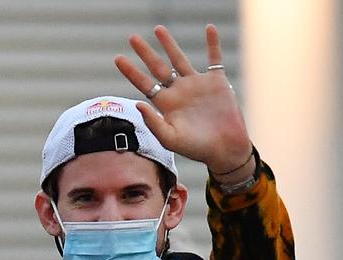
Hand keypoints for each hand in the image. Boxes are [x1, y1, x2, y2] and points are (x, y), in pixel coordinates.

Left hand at [115, 24, 252, 178]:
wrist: (224, 149)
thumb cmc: (196, 148)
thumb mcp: (171, 139)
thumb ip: (153, 123)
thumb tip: (137, 103)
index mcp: (166, 105)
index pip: (144, 84)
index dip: (131, 72)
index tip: (118, 59)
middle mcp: (179, 92)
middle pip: (158, 67)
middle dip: (145, 53)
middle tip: (132, 37)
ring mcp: (197, 85)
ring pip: (180, 59)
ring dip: (169, 44)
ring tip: (158, 29)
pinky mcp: (216, 82)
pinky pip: (214, 58)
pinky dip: (213, 43)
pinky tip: (209, 28)